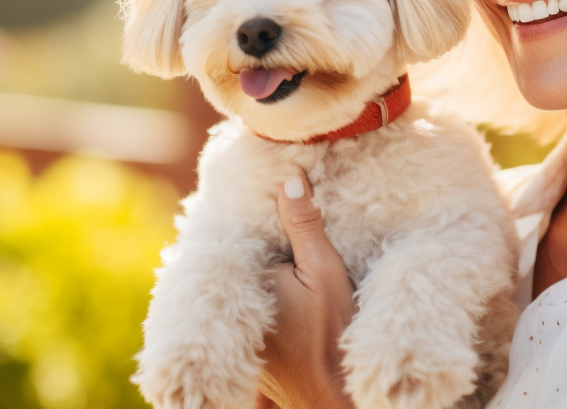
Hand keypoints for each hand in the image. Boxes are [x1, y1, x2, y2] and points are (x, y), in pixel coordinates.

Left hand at [256, 166, 356, 408]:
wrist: (333, 395)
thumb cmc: (332, 332)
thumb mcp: (324, 270)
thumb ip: (304, 225)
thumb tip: (289, 178)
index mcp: (247, 281)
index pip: (247, 238)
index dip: (258, 218)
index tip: (265, 192)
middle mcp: (233, 309)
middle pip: (245, 264)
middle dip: (257, 246)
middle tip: (269, 219)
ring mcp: (240, 332)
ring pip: (248, 290)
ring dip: (260, 275)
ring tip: (279, 260)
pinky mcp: (251, 351)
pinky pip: (251, 314)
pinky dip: (263, 301)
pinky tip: (281, 296)